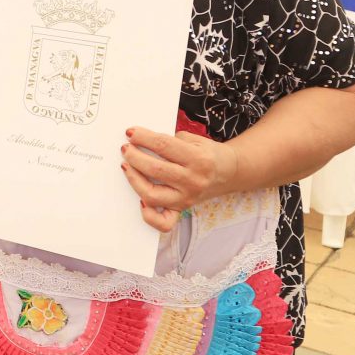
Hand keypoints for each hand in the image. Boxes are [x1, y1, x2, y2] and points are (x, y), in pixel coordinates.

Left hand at [120, 126, 237, 231]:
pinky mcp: (182, 209)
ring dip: (133, 179)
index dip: (143, 137)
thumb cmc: (206, 153)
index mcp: (199, 159)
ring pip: (152, 195)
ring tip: (126, 165)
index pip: (163, 146)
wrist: (228, 172)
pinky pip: (163, 222)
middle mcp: (193, 181)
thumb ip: (170, 140)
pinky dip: (149, 215)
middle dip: (134, 156)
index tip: (130, 132)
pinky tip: (140, 200)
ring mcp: (187, 198)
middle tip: (125, 148)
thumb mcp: (194, 139)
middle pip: (154, 169)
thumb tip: (140, 141)